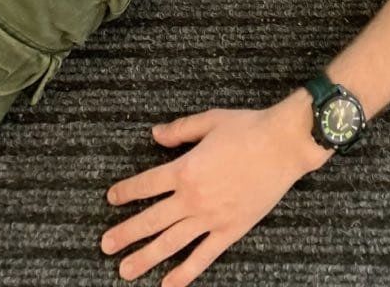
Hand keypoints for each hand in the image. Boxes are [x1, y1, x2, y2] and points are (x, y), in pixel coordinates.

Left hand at [101, 102, 328, 283]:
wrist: (284, 145)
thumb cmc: (248, 128)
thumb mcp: (210, 120)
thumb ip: (180, 130)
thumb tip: (155, 135)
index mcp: (185, 169)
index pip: (147, 184)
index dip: (126, 192)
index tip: (111, 199)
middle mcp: (193, 198)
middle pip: (152, 220)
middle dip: (126, 233)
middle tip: (105, 245)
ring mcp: (211, 218)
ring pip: (171, 243)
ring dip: (146, 257)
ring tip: (125, 270)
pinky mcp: (230, 230)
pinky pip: (203, 257)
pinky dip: (184, 273)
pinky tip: (168, 284)